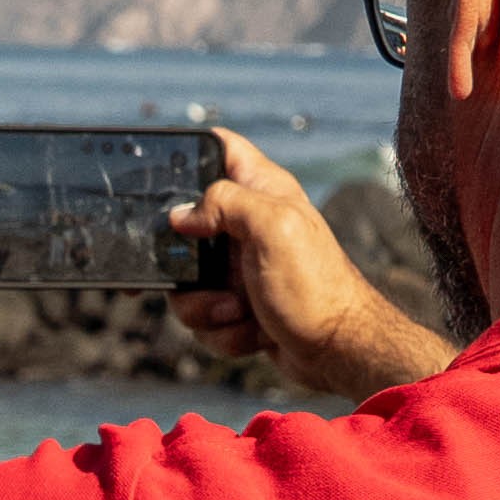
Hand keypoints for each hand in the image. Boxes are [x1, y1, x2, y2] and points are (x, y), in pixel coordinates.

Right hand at [164, 130, 453, 397]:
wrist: (338, 352)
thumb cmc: (315, 288)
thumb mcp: (272, 228)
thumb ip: (225, 203)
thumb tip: (180, 215)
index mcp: (261, 191)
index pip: (219, 147)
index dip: (188, 152)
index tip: (161, 174)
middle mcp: (248, 225)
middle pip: (183, 227)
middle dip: (182, 263)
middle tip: (202, 275)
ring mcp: (240, 267)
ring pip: (186, 282)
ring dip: (205, 307)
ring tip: (239, 311)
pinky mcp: (236, 303)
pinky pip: (202, 316)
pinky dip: (223, 331)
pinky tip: (253, 330)